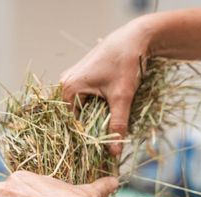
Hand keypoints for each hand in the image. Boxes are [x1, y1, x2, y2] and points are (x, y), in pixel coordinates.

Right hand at [60, 17, 150, 155]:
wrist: (134, 38)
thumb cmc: (125, 63)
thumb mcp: (122, 97)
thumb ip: (118, 125)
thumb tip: (114, 153)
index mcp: (69, 89)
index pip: (70, 124)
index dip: (83, 140)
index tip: (95, 154)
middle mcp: (66, 84)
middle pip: (74, 118)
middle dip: (88, 132)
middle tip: (102, 148)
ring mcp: (73, 81)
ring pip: (81, 111)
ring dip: (93, 122)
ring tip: (106, 136)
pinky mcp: (83, 79)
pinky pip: (85, 102)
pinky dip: (95, 111)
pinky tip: (107, 119)